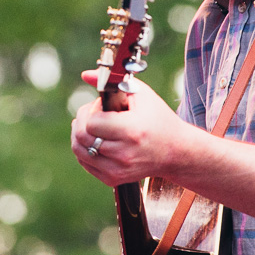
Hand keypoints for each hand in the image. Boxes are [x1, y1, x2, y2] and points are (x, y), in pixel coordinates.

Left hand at [71, 70, 188, 185]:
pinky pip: (85, 162)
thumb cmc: (158, 119)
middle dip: (83, 120)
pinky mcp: (113, 179)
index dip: (92, 110)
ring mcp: (117, 170)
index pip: (91, 123)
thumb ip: (110, 82)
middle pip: (82, 137)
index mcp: (132, 131)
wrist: (176, 151)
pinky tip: (98, 140)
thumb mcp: (140, 94)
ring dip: (80, 134)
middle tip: (96, 114)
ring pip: (79, 150)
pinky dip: (85, 149)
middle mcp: (123, 154)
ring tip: (95, 126)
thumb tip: (85, 75)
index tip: (103, 106)